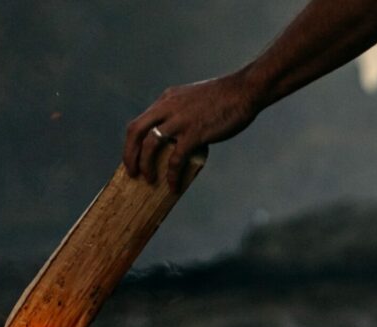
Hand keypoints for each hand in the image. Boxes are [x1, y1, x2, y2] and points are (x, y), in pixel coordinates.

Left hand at [124, 71, 259, 191]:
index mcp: (166, 100)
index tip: (133, 160)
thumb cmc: (224, 98)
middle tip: (132, 173)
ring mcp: (180, 119)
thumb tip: (175, 141)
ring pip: (150, 144)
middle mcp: (168, 107)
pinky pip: (176, 159)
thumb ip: (180, 115)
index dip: (132, 144)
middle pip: (135, 131)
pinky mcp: (194, 132)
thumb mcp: (192, 100)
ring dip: (145, 165)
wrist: (246, 90)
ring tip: (149, 180)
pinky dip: (172, 175)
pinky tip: (173, 186)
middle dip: (129, 155)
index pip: (139, 122)